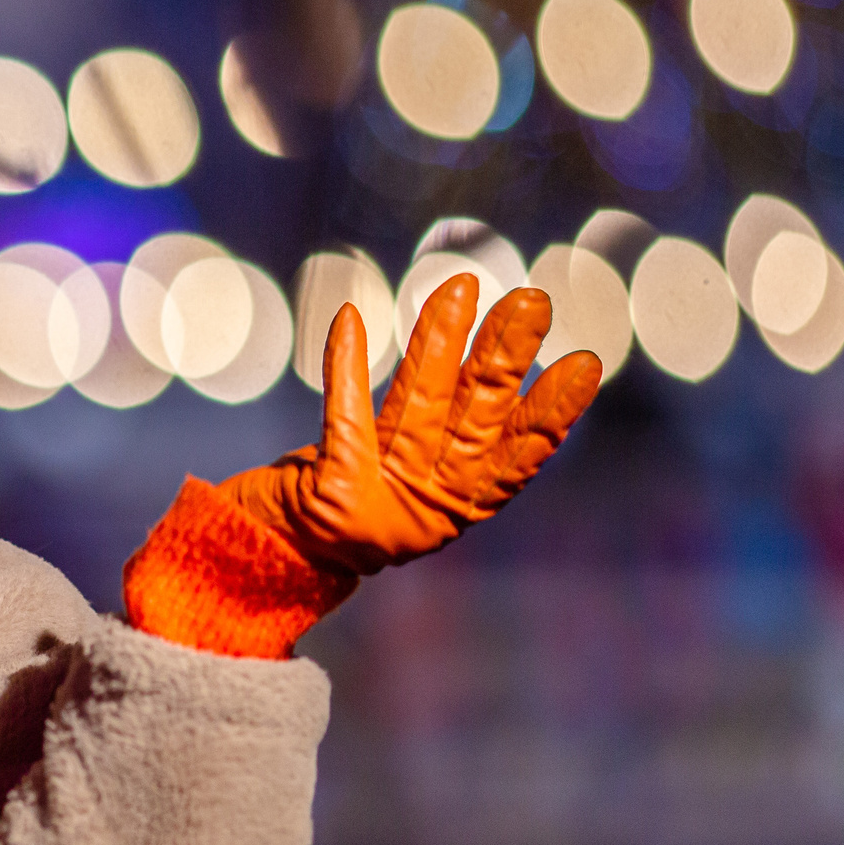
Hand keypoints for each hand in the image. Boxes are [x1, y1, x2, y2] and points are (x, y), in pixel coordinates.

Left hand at [216, 277, 601, 576]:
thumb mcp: (391, 476)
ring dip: (440, 343)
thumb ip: (435, 433)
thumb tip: (480, 358)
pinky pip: (342, 413)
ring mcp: (379, 502)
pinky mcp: (331, 493)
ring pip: (418, 405)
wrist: (259, 557)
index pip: (513, 458)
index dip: (551, 414)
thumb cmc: (327, 508)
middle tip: (531, 301)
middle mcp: (422, 506)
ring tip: (460, 287)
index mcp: (449, 507)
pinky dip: (346, 363)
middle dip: (503, 360)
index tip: (585, 364)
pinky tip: (350, 317)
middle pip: (472, 421)